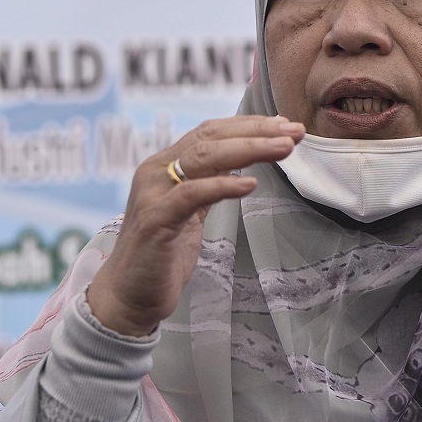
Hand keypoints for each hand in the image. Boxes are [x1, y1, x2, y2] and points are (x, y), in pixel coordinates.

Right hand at [87, 115, 304, 335]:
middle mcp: (157, 171)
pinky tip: (250, 184)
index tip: (286, 126)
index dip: (249, 125)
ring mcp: (154, 194)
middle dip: (257, 131)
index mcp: (165, 165)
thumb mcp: (192, 211)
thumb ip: (210, 184)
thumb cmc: (162, 255)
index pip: (211, 132)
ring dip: (249, 149)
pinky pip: (192, 195)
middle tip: (294, 132)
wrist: (127, 296)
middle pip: (211, 137)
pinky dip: (223, 185)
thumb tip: (243, 165)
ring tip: (284, 149)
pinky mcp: (155, 221)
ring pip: (204, 157)